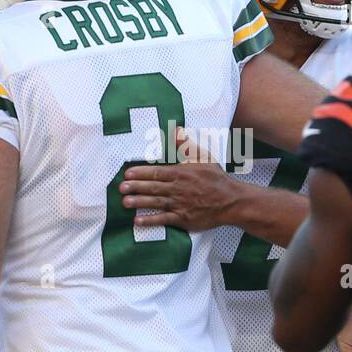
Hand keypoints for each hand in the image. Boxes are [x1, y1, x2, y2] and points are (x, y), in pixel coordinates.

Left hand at [120, 128, 237, 231]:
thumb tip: (176, 131)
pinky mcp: (183, 219)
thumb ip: (187, 145)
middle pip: (153, 187)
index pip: (157, 172)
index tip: (127, 173)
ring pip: (156, 202)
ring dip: (139, 202)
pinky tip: (138, 221)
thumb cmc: (216, 178)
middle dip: (136, 187)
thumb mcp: (203, 157)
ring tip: (125, 202)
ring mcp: (180, 204)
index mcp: (181, 173)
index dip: (141, 172)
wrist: (231, 201)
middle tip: (121, 187)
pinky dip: (151, 220)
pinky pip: (164, 219)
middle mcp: (179, 188)